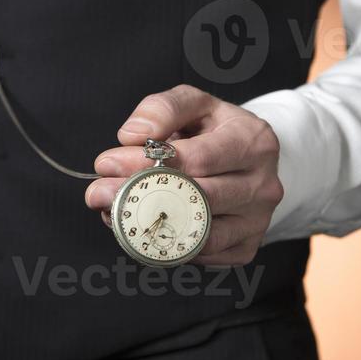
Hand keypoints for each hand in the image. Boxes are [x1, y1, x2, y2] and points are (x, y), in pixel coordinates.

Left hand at [85, 85, 283, 265]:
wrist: (252, 158)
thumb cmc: (217, 129)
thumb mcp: (195, 103)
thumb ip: (163, 108)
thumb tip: (133, 134)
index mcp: (252, 141)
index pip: (198, 158)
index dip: (147, 162)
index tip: (107, 162)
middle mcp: (262, 184)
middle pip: (196, 199)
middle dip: (138, 195)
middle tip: (98, 193)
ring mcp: (257, 220)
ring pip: (198, 235)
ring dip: (147, 226)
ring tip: (112, 213)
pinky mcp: (246, 247)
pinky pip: (202, 256)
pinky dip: (166, 245)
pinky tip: (140, 227)